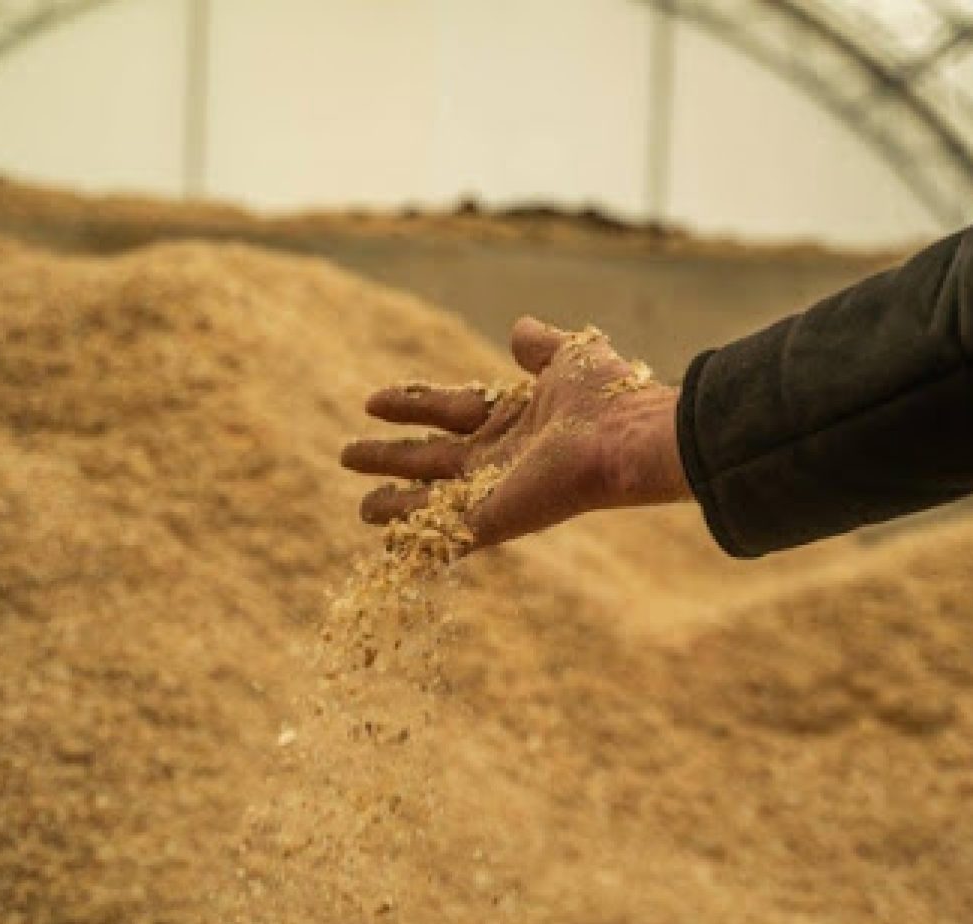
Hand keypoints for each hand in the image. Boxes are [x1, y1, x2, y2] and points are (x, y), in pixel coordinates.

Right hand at [341, 316, 691, 549]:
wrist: (625, 439)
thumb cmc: (607, 397)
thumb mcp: (569, 356)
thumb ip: (540, 345)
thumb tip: (519, 328)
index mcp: (513, 418)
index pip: (449, 411)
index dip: (410, 406)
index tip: (371, 403)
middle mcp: (499, 457)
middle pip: (431, 456)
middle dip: (389, 457)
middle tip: (347, 454)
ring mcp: (493, 491)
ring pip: (430, 499)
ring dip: (395, 502)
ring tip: (360, 508)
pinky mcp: (491, 520)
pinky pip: (445, 535)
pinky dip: (417, 541)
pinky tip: (389, 547)